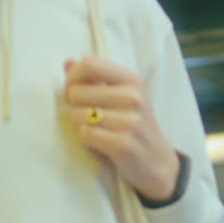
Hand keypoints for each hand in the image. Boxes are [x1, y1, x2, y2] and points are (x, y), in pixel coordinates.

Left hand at [64, 55, 179, 201]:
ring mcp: (129, 121)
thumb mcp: (121, 94)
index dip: (73, 77)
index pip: (89, 64)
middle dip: (74, 104)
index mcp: (131, 79)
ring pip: (79, 114)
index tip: (74, 89)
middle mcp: (132, 97)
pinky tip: (100, 140)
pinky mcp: (122, 144)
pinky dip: (87, 138)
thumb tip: (67, 63)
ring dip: (80, 123)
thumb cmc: (133, 122)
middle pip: (77, 92)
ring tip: (97, 127)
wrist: (156, 159)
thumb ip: (93, 77)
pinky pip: (85, 134)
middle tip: (87, 112)